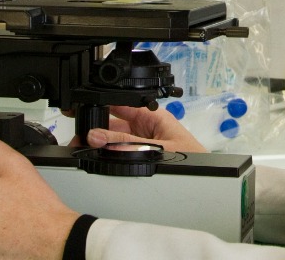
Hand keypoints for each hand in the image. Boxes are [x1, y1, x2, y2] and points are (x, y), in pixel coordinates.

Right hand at [87, 104, 207, 153]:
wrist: (204, 181)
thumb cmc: (192, 156)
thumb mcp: (156, 148)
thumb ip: (126, 144)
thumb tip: (99, 137)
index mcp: (152, 115)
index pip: (121, 103)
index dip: (102, 104)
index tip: (83, 110)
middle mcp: (145, 126)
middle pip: (114, 124)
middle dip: (96, 129)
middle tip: (80, 137)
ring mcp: (142, 141)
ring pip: (115, 139)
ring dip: (100, 144)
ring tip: (84, 148)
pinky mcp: (141, 155)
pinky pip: (120, 152)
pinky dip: (108, 155)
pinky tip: (98, 158)